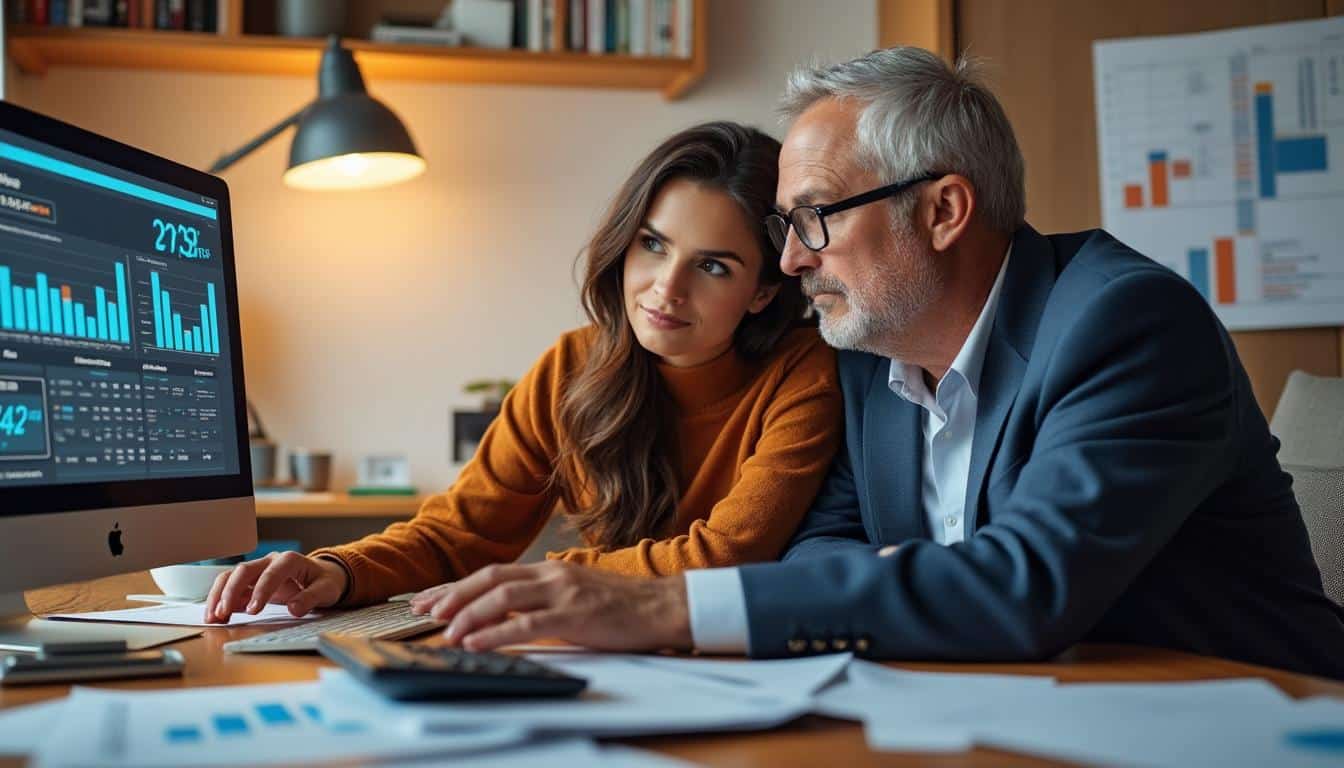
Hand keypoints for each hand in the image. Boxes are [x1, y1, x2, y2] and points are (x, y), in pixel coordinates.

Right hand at [203, 552, 347, 622]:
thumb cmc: (324, 581)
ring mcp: (258, 570)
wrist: (322, 576)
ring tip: (213, 617)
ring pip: (231, 576)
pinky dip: (220, 599)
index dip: (261, 590)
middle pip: (244, 571)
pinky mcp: (251, 581)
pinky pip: (230, 586)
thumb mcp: (326, 589)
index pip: (272, 572)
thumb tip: (294, 608)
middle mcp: (270, 561)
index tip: (254, 610)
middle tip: (224, 613)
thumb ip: (312, 598)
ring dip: (220, 595)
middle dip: (232, 592)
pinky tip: (216, 615)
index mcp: (289, 560)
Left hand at [408, 561, 691, 652]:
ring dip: (468, 614)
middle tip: (425, 611)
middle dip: (453, 595)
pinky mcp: (574, 616)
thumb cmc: (622, 606)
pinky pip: (525, 623)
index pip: (493, 573)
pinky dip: (495, 633)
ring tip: (445, 630)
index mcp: (550, 570)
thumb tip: (504, 616)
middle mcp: (551, 575)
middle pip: (490, 578)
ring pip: (502, 597)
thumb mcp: (575, 595)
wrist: (662, 607)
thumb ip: (542, 600)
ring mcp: (562, 593)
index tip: (430, 599)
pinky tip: (475, 642)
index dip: (458, 586)